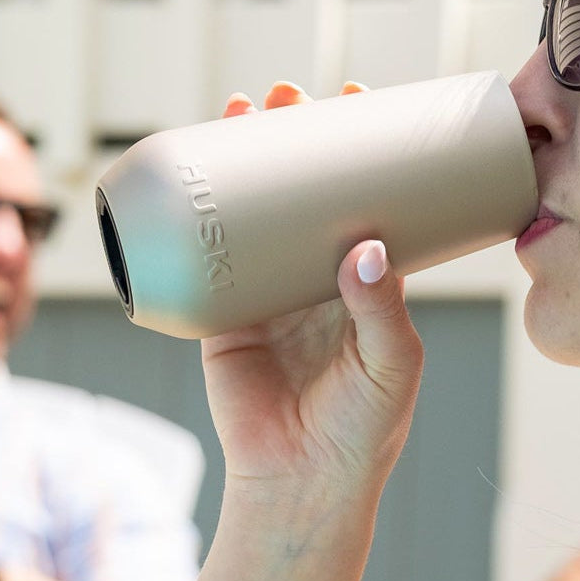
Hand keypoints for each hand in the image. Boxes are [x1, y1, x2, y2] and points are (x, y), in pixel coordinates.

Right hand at [204, 81, 423, 501]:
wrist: (300, 483)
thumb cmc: (363, 429)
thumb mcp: (391, 365)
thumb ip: (384, 309)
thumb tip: (368, 247)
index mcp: (366, 282)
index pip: (364, 200)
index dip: (358, 151)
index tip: (353, 101)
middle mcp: (315, 279)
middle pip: (302, 194)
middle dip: (292, 141)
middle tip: (287, 97)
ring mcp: (267, 294)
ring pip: (253, 214)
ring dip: (243, 162)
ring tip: (240, 112)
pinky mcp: (223, 317)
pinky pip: (207, 259)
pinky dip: (196, 219)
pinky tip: (188, 175)